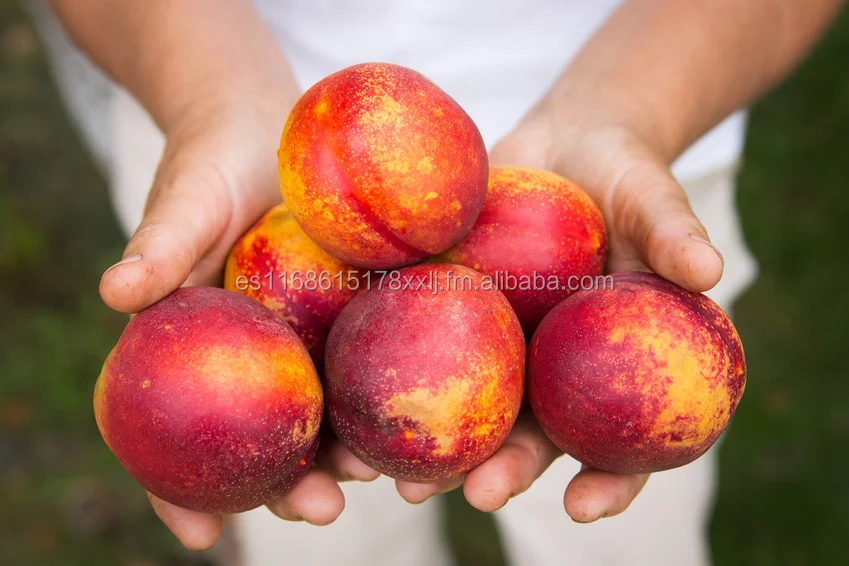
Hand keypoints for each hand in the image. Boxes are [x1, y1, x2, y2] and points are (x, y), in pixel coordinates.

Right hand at [99, 101, 378, 549]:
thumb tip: (113, 291)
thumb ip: (159, 246)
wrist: (267, 131)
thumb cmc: (211, 168)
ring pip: (323, 417)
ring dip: (348, 455)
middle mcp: (251, 365)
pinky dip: (390, 388)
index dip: (178, 493)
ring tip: (383, 474)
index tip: (201, 540)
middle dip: (290, 488)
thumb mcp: (185, 201)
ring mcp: (304, 346)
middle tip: (324, 510)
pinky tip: (424, 407)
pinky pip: (369, 359)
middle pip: (263, 445)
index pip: (173, 437)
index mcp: (195, 356)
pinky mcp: (350, 319)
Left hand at [396, 103, 723, 520]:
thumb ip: (672, 232)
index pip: (625, 438)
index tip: (582, 506)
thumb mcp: (650, 196)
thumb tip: (709, 268)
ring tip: (398, 476)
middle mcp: (555, 373)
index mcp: (613, 367)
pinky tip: (350, 394)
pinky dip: (387, 375)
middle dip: (503, 471)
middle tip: (477, 494)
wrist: (561, 148)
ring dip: (433, 448)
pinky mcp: (450, 317)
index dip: (610, 479)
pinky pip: (419, 350)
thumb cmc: (621, 175)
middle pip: (532, 437)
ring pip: (469, 410)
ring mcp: (500, 350)